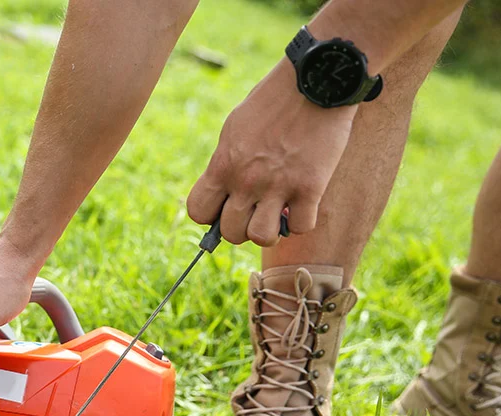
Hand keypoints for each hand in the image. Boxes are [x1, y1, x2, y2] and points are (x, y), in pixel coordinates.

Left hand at [186, 60, 356, 245]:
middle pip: (230, 233)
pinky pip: (301, 227)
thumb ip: (227, 162)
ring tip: (278, 213)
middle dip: (242, 227)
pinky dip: (303, 221)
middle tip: (256, 211)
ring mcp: (278, 185)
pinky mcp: (311, 187)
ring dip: (270, 231)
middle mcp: (246, 179)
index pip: (198, 211)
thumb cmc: (274, 100)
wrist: (317, 79)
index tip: (225, 207)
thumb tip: (224, 192)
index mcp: (223, 164)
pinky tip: (304, 204)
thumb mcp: (235, 128)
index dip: (210, 216)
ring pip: (262, 237)